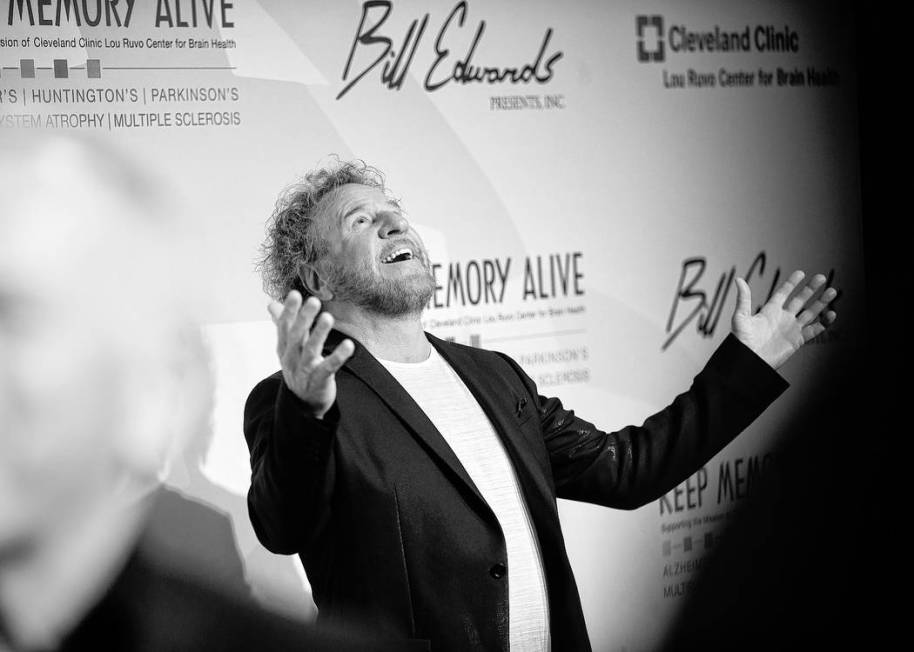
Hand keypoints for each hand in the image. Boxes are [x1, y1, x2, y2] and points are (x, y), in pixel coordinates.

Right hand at [268, 291, 354, 417]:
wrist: (303, 404)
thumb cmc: (298, 369)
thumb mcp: (288, 348)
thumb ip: (282, 325)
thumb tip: (270, 304)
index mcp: (284, 348)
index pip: (284, 327)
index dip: (289, 311)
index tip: (295, 294)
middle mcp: (292, 358)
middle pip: (296, 336)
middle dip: (304, 318)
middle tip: (313, 301)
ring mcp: (305, 370)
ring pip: (311, 350)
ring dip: (319, 334)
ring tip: (328, 317)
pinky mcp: (319, 381)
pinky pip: (329, 368)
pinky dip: (338, 357)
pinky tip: (349, 346)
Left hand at [731, 270, 836, 368]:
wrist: (749, 361)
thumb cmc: (741, 341)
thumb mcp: (740, 317)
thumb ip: (743, 299)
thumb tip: (739, 280)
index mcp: (769, 311)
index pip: (783, 293)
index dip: (792, 283)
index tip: (801, 273)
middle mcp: (782, 318)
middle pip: (800, 300)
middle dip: (811, 289)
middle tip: (821, 278)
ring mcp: (791, 328)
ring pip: (810, 313)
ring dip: (821, 303)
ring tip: (832, 291)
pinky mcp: (798, 340)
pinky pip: (814, 330)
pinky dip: (824, 323)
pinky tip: (832, 314)